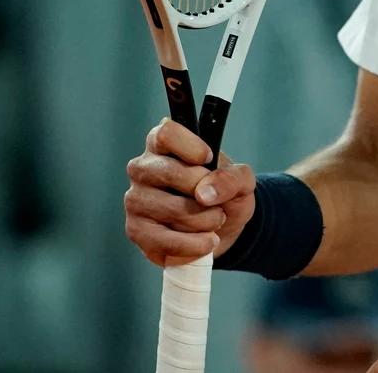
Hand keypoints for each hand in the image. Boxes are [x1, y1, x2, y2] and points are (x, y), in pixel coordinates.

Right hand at [123, 118, 255, 266]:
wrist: (222, 227)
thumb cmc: (224, 193)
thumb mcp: (241, 180)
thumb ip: (231, 178)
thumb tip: (205, 193)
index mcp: (164, 145)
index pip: (165, 133)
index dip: (189, 146)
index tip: (208, 159)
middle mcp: (143, 168)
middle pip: (169, 172)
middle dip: (204, 190)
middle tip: (217, 201)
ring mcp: (136, 200)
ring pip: (170, 209)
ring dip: (203, 220)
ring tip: (214, 221)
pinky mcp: (136, 230)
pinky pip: (163, 240)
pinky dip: (192, 244)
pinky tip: (207, 241)